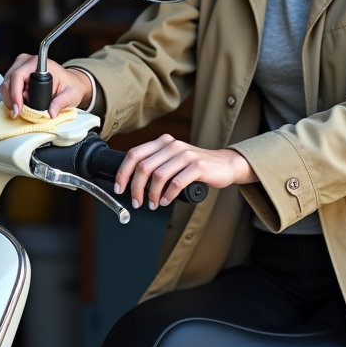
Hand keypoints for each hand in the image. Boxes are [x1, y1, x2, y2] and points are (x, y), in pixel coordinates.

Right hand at [0, 53, 92, 118]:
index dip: (15, 93)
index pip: (18, 75)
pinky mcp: (16, 75)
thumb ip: (61, 102)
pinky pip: (7, 87)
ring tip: (19, 111)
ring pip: (5, 85)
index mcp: (38, 63)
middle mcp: (26, 62)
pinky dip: (10, 98)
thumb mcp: (70, 94)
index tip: (18, 108)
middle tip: (18, 113)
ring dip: (10, 100)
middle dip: (11, 100)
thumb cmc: (70, 85)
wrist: (69, 83)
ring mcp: (19, 67)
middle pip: (8, 81)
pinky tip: (19, 106)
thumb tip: (51, 112)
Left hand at [115, 134, 258, 209]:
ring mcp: (186, 154)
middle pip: (143, 167)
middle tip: (137, 202)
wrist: (225, 164)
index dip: (123, 173)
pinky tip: (167, 201)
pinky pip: (176, 182)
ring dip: (152, 195)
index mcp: (162, 142)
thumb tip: (133, 184)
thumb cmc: (196, 166)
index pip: (134, 154)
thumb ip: (156, 165)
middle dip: (136, 188)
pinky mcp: (198, 166)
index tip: (120, 188)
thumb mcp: (173, 160)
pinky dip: (168, 195)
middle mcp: (172, 145)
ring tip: (154, 204)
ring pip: (158, 176)